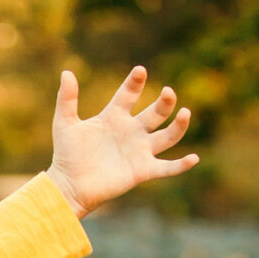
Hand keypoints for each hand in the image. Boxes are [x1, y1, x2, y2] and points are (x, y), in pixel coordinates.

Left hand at [46, 66, 197, 217]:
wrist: (68, 186)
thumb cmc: (67, 155)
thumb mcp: (64, 124)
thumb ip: (66, 99)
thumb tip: (66, 72)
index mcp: (114, 116)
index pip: (129, 94)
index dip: (135, 82)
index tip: (140, 71)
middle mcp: (131, 131)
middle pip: (156, 112)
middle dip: (165, 102)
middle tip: (168, 91)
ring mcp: (139, 150)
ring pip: (168, 136)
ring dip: (179, 125)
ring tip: (185, 112)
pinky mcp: (142, 171)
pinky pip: (167, 168)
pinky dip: (181, 165)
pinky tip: (193, 158)